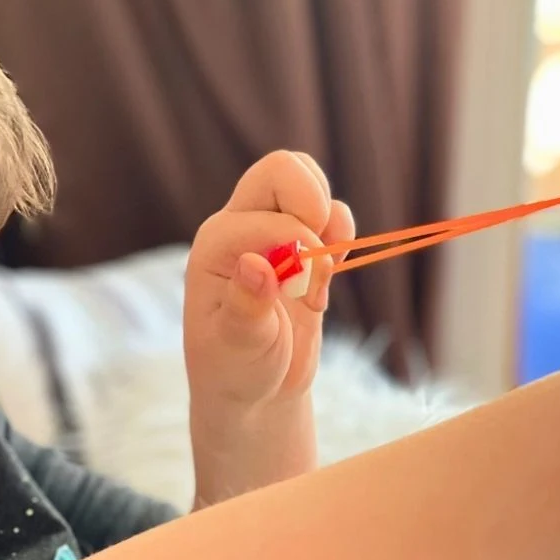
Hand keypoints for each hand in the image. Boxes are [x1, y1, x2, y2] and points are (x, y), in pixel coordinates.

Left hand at [184, 151, 354, 411]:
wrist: (254, 389)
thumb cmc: (234, 370)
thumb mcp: (237, 350)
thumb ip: (245, 309)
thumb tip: (257, 266)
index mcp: (217, 245)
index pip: (271, 219)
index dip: (300, 252)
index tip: (304, 296)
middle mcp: (240, 228)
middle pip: (281, 170)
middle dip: (313, 203)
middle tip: (320, 255)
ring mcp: (271, 233)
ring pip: (306, 180)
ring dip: (329, 219)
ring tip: (323, 272)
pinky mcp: (300, 248)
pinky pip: (329, 212)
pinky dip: (342, 230)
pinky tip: (333, 269)